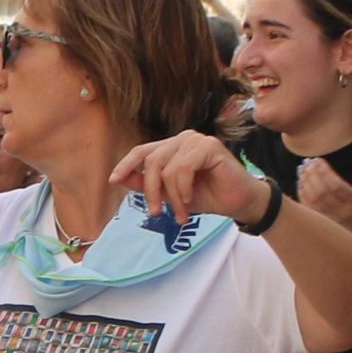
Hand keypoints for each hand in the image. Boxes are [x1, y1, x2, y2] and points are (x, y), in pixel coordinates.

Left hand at [107, 131, 274, 229]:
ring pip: (167, 168)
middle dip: (151, 191)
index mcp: (171, 147)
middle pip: (151, 162)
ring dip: (172, 196)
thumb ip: (146, 184)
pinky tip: (191, 198)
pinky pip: (183, 168)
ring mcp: (196, 140)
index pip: (141, 152)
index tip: (113, 181)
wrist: (238, 202)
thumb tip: (119, 178)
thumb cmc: (206, 196)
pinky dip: (183, 189)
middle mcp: (182, 139)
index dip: (125, 165)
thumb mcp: (170, 194)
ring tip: (181, 212)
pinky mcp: (209, 146)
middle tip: (158, 213)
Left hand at [295, 155, 351, 244]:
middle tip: (308, 162)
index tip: (317, 160)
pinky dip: (302, 194)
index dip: (324, 172)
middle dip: (312, 174)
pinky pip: (310, 209)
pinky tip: (301, 182)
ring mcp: (333, 219)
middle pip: (322, 192)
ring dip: (305, 182)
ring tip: (303, 168)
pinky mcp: (326, 223)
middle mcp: (344, 212)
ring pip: (313, 200)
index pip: (336, 186)